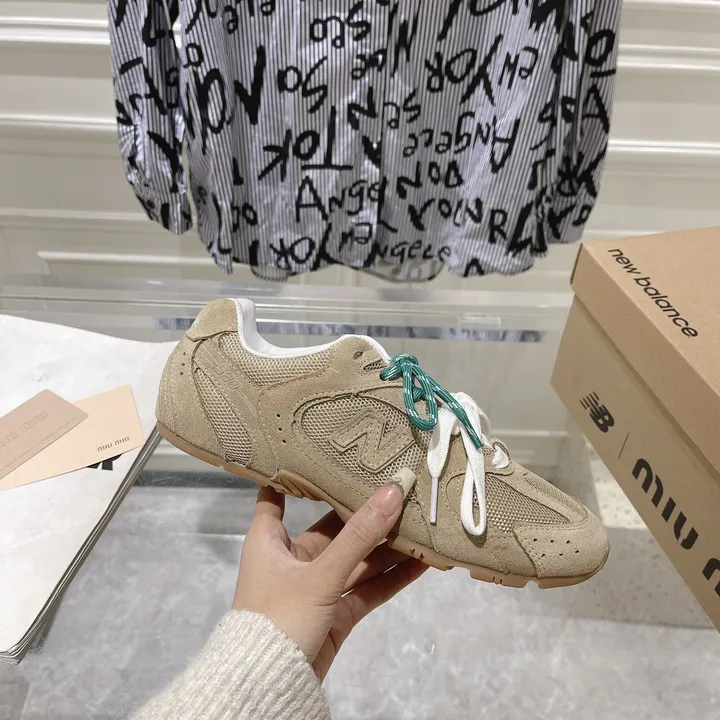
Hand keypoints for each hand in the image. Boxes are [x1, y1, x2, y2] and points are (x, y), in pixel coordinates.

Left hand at [233, 482, 427, 680]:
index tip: (323, 448)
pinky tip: (422, 562)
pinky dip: (391, 578)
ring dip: (385, 546)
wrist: (268, 688)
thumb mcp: (320, 573)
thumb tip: (393, 490)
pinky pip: (366, 588)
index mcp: (269, 539)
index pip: (278, 495)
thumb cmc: (278, 617)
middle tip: (399, 486)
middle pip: (332, 526)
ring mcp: (316, 585)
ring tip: (421, 519)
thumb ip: (359, 536)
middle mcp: (292, 557)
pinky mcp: (335, 612)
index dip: (296, 472)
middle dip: (365, 512)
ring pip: (355, 558)